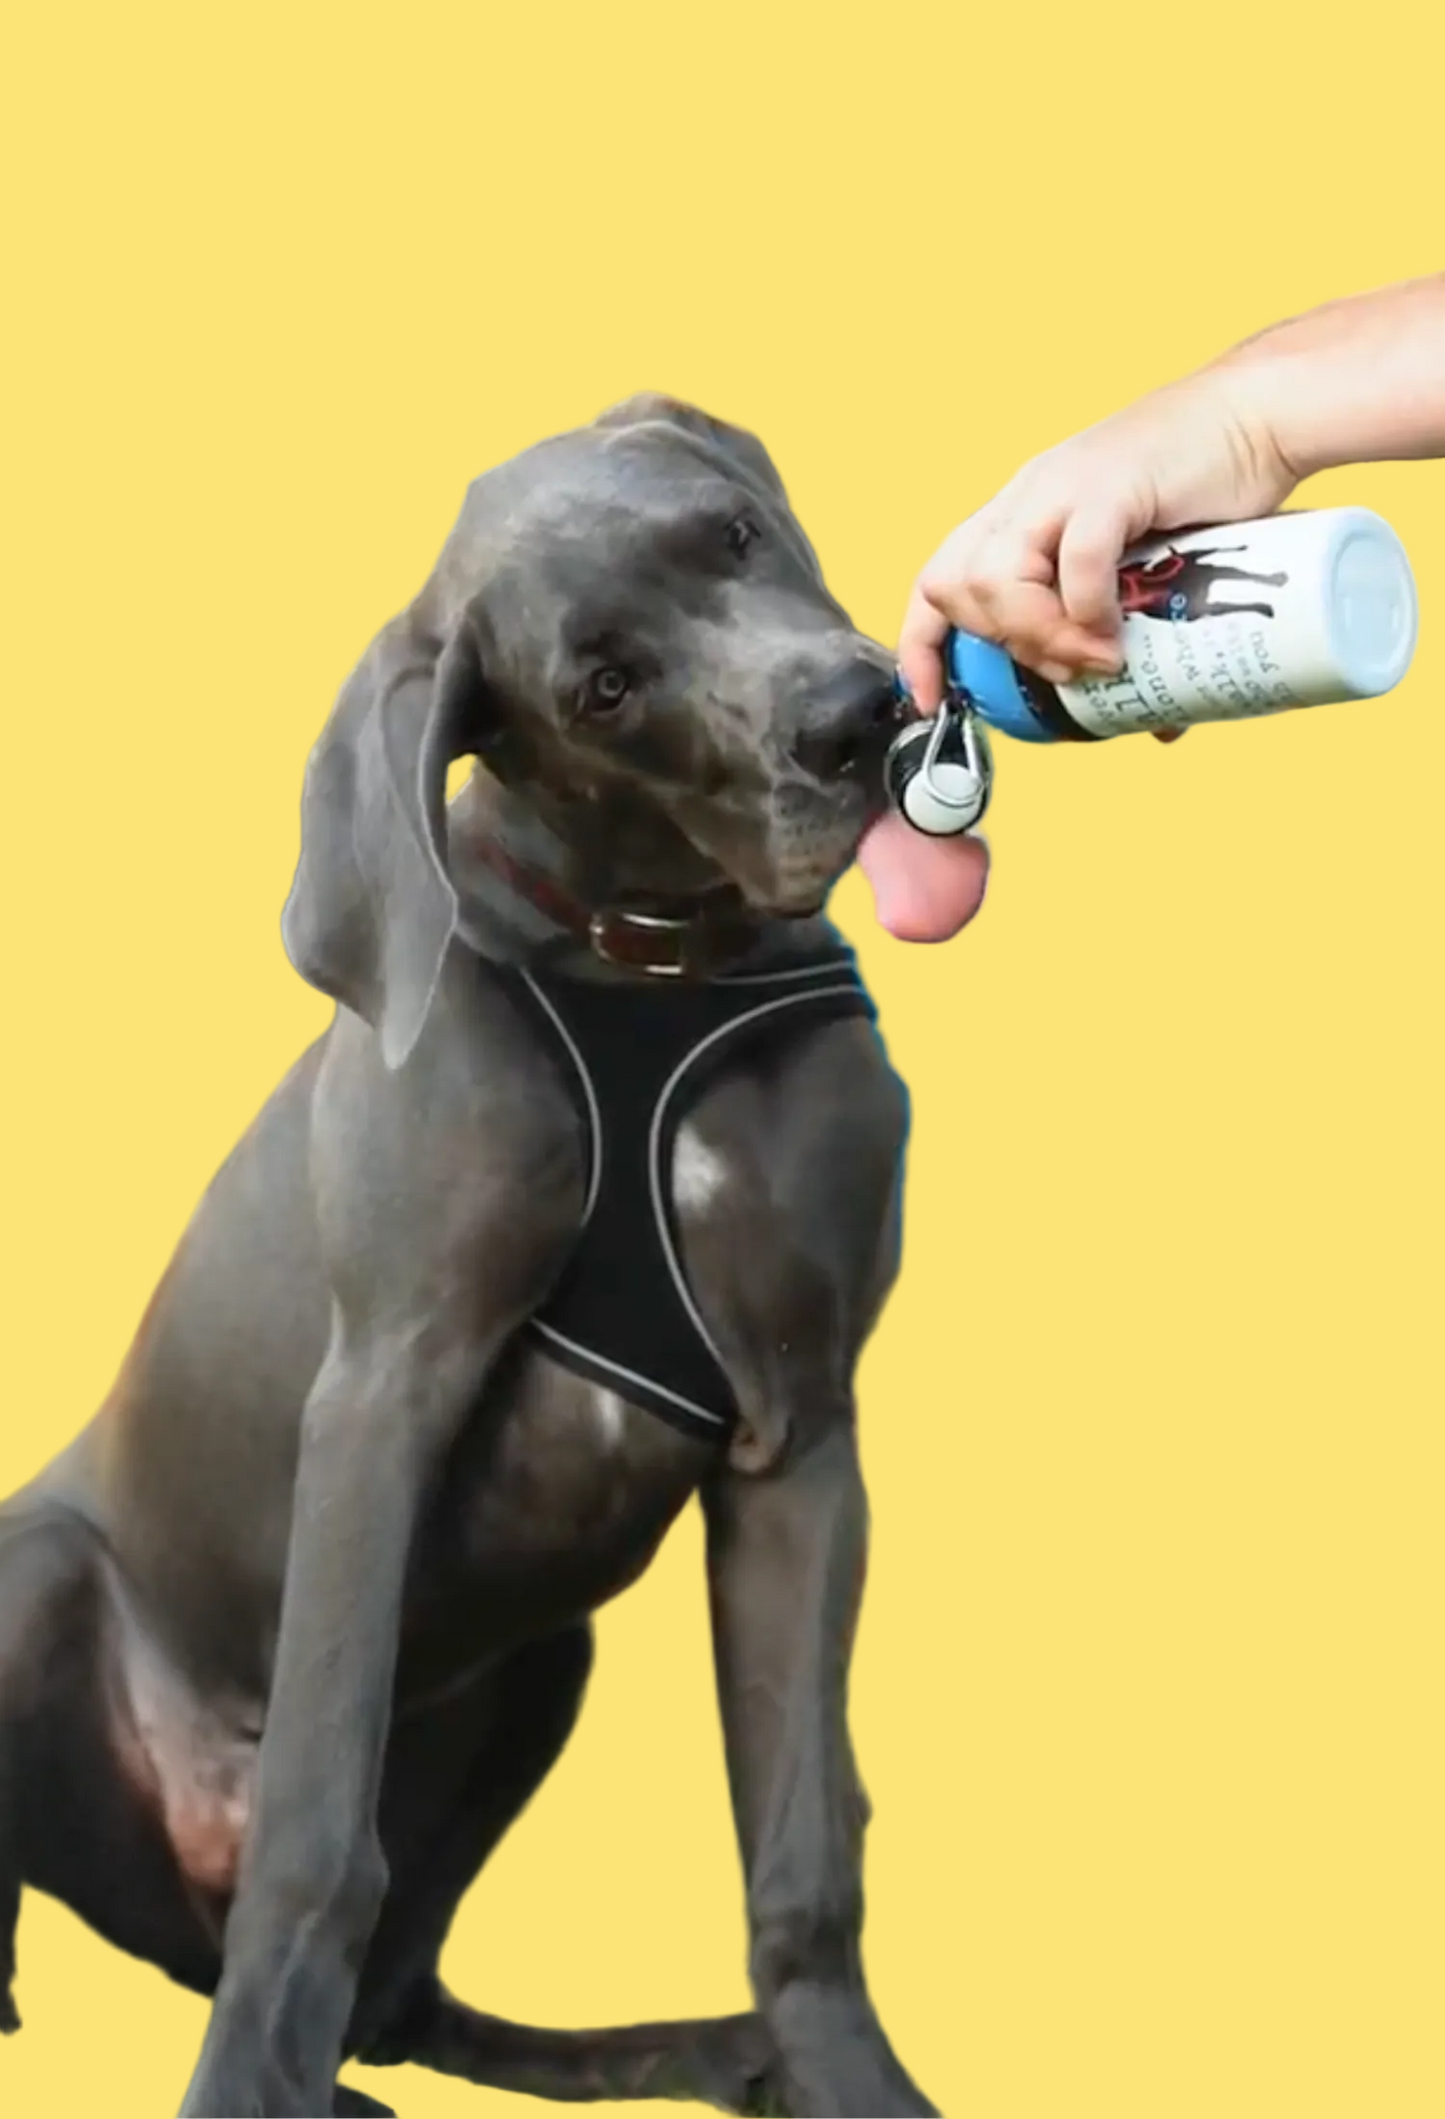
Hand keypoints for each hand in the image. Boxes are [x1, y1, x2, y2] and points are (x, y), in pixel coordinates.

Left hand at [897, 366, 1299, 711]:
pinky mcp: (1111, 483)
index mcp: (1021, 515)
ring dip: (1043, 636)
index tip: (932, 700)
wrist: (1260, 417)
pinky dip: (1086, 610)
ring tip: (1099, 658)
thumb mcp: (1147, 572)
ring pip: (998, 578)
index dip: (921, 646)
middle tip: (1071, 669)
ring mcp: (1064, 485)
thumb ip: (1136, 636)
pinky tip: (1117, 634)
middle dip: (1005, 647)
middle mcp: (1028, 497)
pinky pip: (1073, 559)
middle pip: (958, 588)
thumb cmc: (1209, 494)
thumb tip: (1156, 719)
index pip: (936, 580)